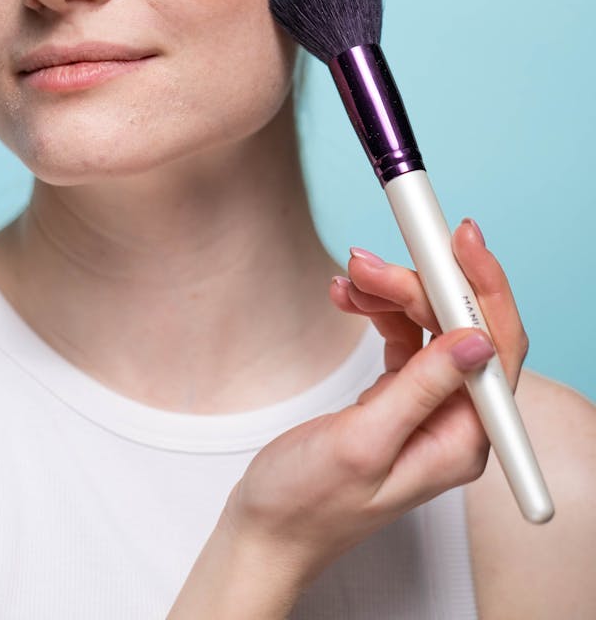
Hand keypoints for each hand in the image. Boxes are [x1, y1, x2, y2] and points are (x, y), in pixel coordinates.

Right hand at [221, 218, 528, 594]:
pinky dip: (376, 308)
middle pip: (459, 324)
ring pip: (428, 322)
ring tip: (347, 279)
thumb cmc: (308, 501)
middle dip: (417, 283)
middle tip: (366, 260)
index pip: (496, 346)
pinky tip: (347, 298)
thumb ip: (421, 389)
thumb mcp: (364, 442)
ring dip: (390, 292)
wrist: (267, 526)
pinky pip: (403, 334)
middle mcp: (454, 421)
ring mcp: (427, 406)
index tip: (458, 238)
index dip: (483, 285)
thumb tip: (476, 340)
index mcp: (461, 439)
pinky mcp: (399, 396)